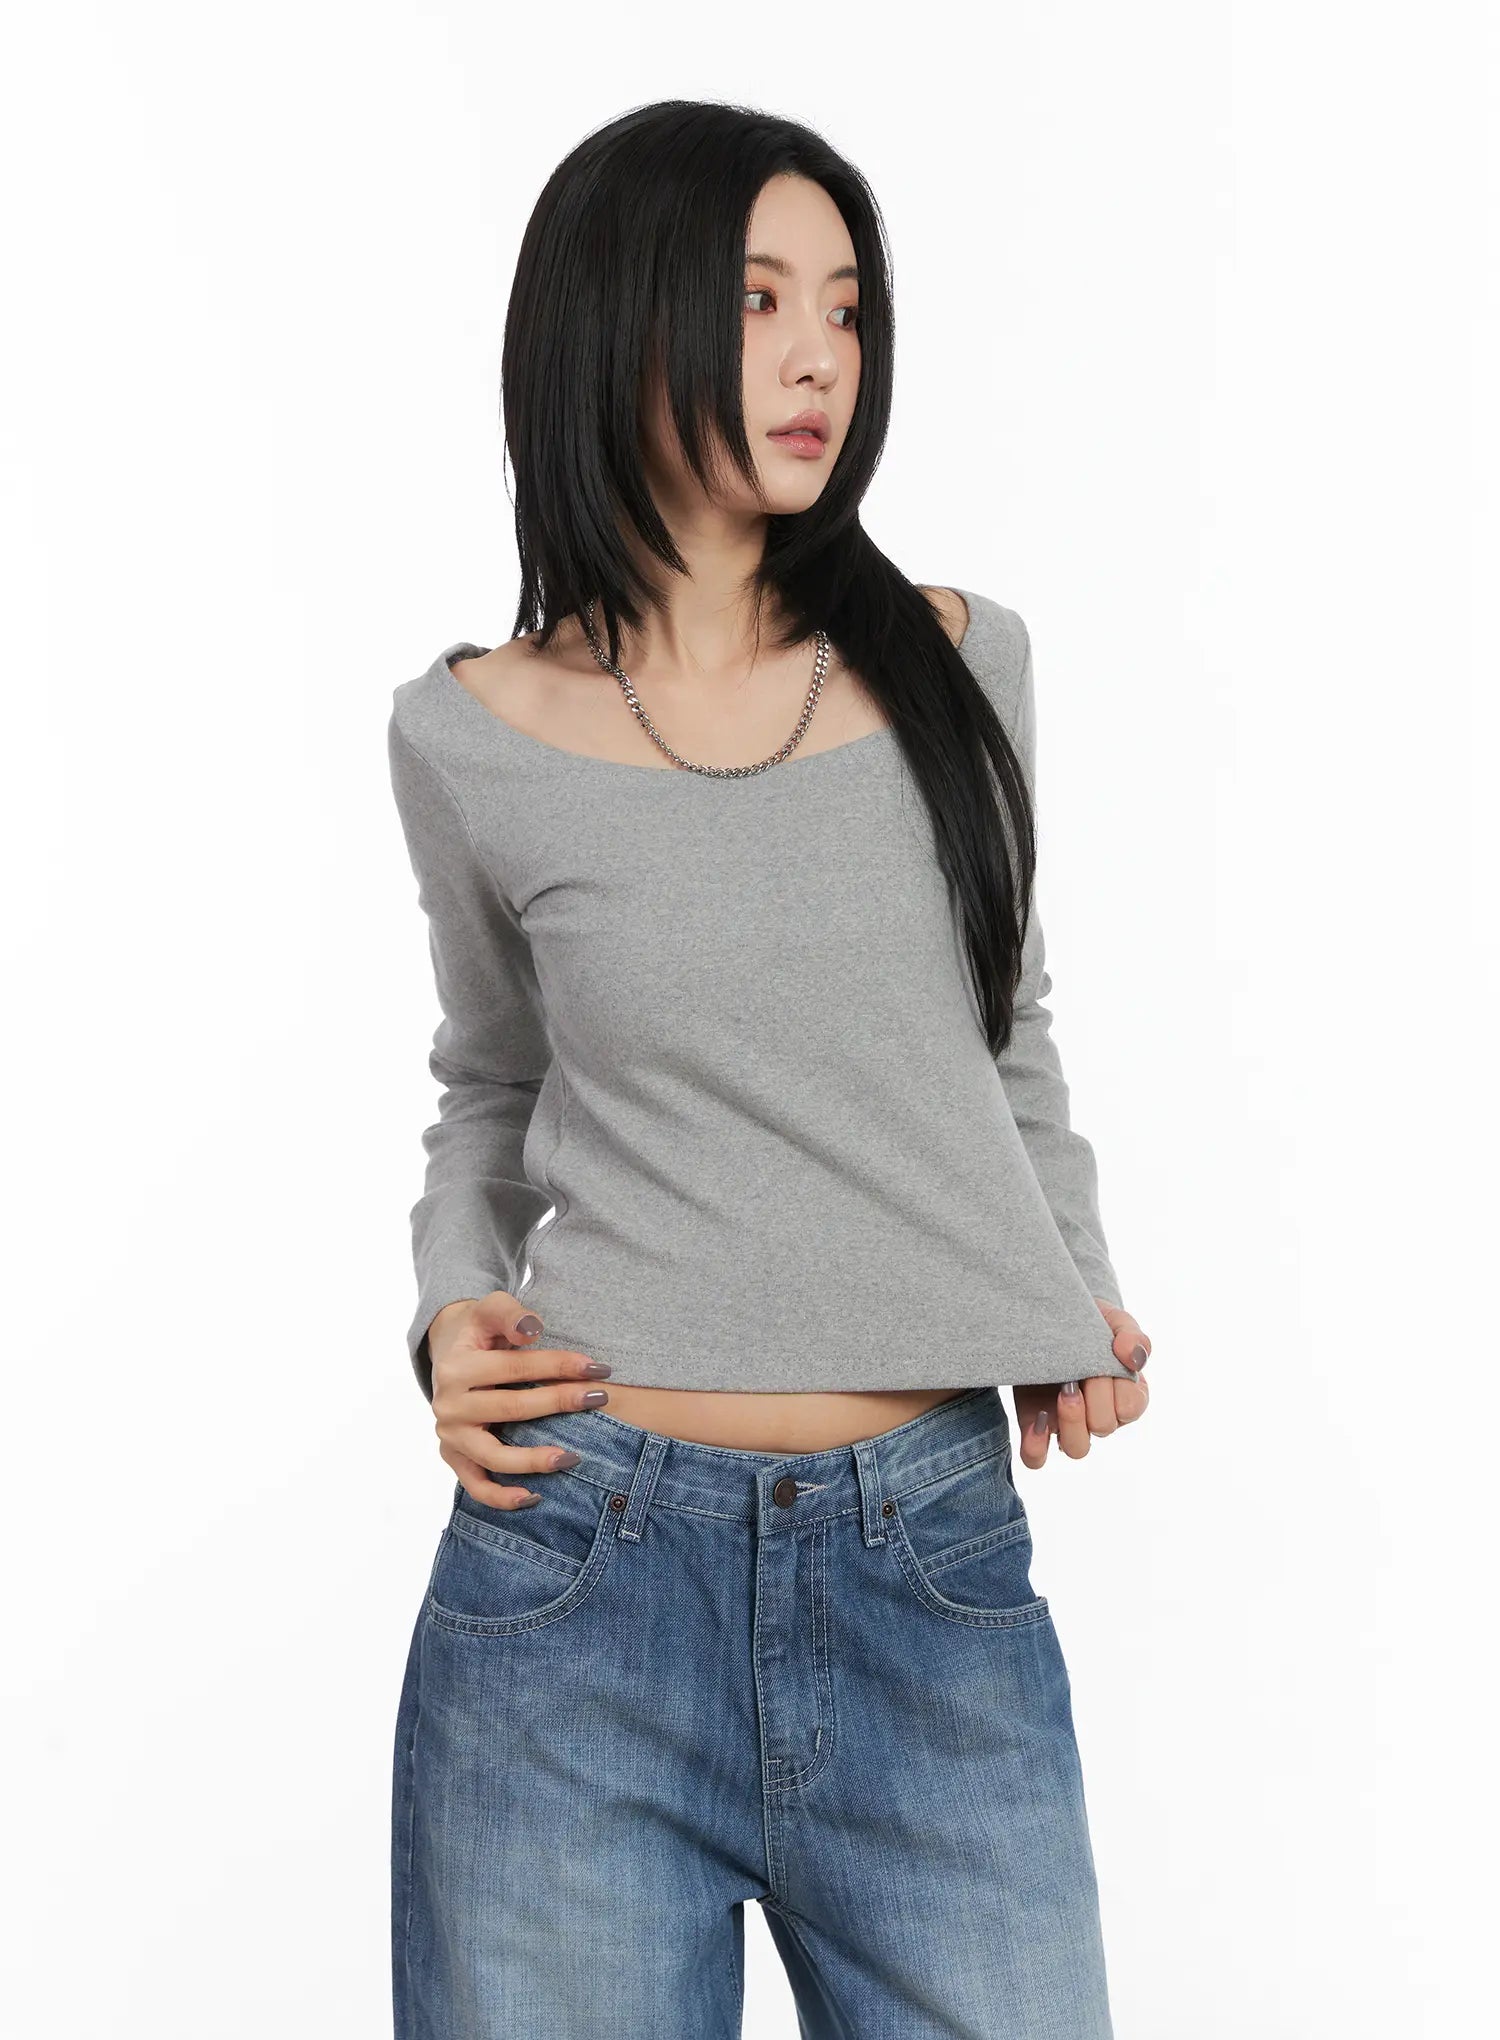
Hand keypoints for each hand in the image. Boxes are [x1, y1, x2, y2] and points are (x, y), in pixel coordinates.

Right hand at [427, 1293, 612, 1507]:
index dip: (560, 1366)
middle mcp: (447, 1405)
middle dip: (560, 1402)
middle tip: (601, 1398)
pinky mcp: (453, 1456)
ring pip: (494, 1456)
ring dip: (535, 1460)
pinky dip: (501, 1497)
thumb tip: (533, 1330)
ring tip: (573, 1457)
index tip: (598, 1368)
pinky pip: (476, 1485)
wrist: (449, 1350)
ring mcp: (450, 1435)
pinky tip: (533, 1497)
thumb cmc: (480, 1330)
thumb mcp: (491, 1309)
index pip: (516, 1367)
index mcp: (457, 1367)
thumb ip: (511, 1314)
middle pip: (512, 1409)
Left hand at [1013, 1300, 1150, 1469]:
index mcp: (1125, 1392)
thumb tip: (1134, 1357)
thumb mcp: (1112, 1320)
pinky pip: (1036, 1457)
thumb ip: (1131, 1335)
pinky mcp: (1034, 1423)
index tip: (1106, 1361)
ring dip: (1072, 1422)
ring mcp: (1066, 1422)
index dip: (1119, 1389)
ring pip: (1077, 1448)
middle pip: (1104, 1428)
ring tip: (1063, 1392)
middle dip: (1094, 1398)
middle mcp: (1098, 1413)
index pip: (1131, 1407)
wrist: (1045, 1315)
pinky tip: (1036, 1420)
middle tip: (1078, 1372)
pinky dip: (1036, 1446)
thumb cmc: (1087, 1322)